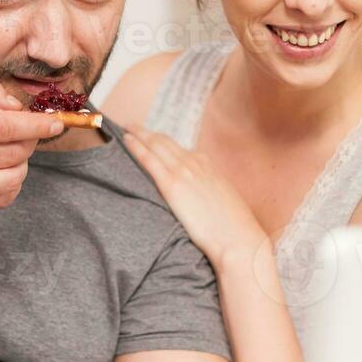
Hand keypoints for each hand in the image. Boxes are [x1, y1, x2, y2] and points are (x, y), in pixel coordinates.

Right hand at [0, 61, 65, 212]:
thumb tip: (13, 106)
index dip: (33, 124)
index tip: (55, 122)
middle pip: (9, 151)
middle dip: (30, 139)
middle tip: (30, 129)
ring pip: (10, 177)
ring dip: (23, 161)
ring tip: (13, 147)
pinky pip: (2, 197)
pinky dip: (13, 182)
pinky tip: (3, 167)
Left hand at [125, 128, 266, 267]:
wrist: (236, 236)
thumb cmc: (231, 227)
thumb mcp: (223, 200)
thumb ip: (208, 192)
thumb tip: (200, 198)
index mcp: (207, 165)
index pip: (179, 149)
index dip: (163, 142)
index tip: (152, 138)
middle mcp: (195, 162)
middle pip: (165, 142)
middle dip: (147, 132)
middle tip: (131, 125)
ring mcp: (183, 171)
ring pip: (155, 145)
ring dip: (138, 134)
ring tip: (125, 128)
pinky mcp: (172, 185)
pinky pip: (150, 159)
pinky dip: (136, 146)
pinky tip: (126, 139)